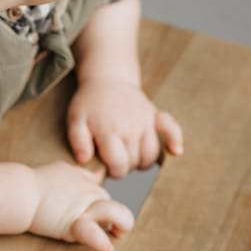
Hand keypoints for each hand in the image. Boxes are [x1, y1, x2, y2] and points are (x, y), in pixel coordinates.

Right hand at [28, 162, 133, 250]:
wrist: (20, 192)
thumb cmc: (36, 183)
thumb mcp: (63, 171)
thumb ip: (82, 174)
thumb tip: (98, 174)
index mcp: (89, 183)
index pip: (105, 198)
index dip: (105, 211)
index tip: (101, 222)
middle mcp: (90, 193)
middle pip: (113, 208)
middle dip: (114, 221)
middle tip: (112, 232)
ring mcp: (84, 209)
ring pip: (116, 214)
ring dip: (122, 225)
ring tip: (116, 237)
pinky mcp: (73, 225)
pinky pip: (94, 233)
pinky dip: (102, 242)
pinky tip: (107, 250)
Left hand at [67, 79, 182, 177]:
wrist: (107, 80)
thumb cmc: (89, 104)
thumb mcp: (75, 120)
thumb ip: (78, 142)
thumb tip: (85, 160)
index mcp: (109, 130)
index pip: (119, 164)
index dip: (113, 171)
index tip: (107, 165)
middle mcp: (130, 127)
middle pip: (135, 162)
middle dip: (125, 166)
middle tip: (115, 156)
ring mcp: (145, 121)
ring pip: (152, 154)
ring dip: (142, 160)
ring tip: (130, 153)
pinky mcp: (155, 116)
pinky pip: (172, 129)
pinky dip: (175, 140)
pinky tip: (175, 151)